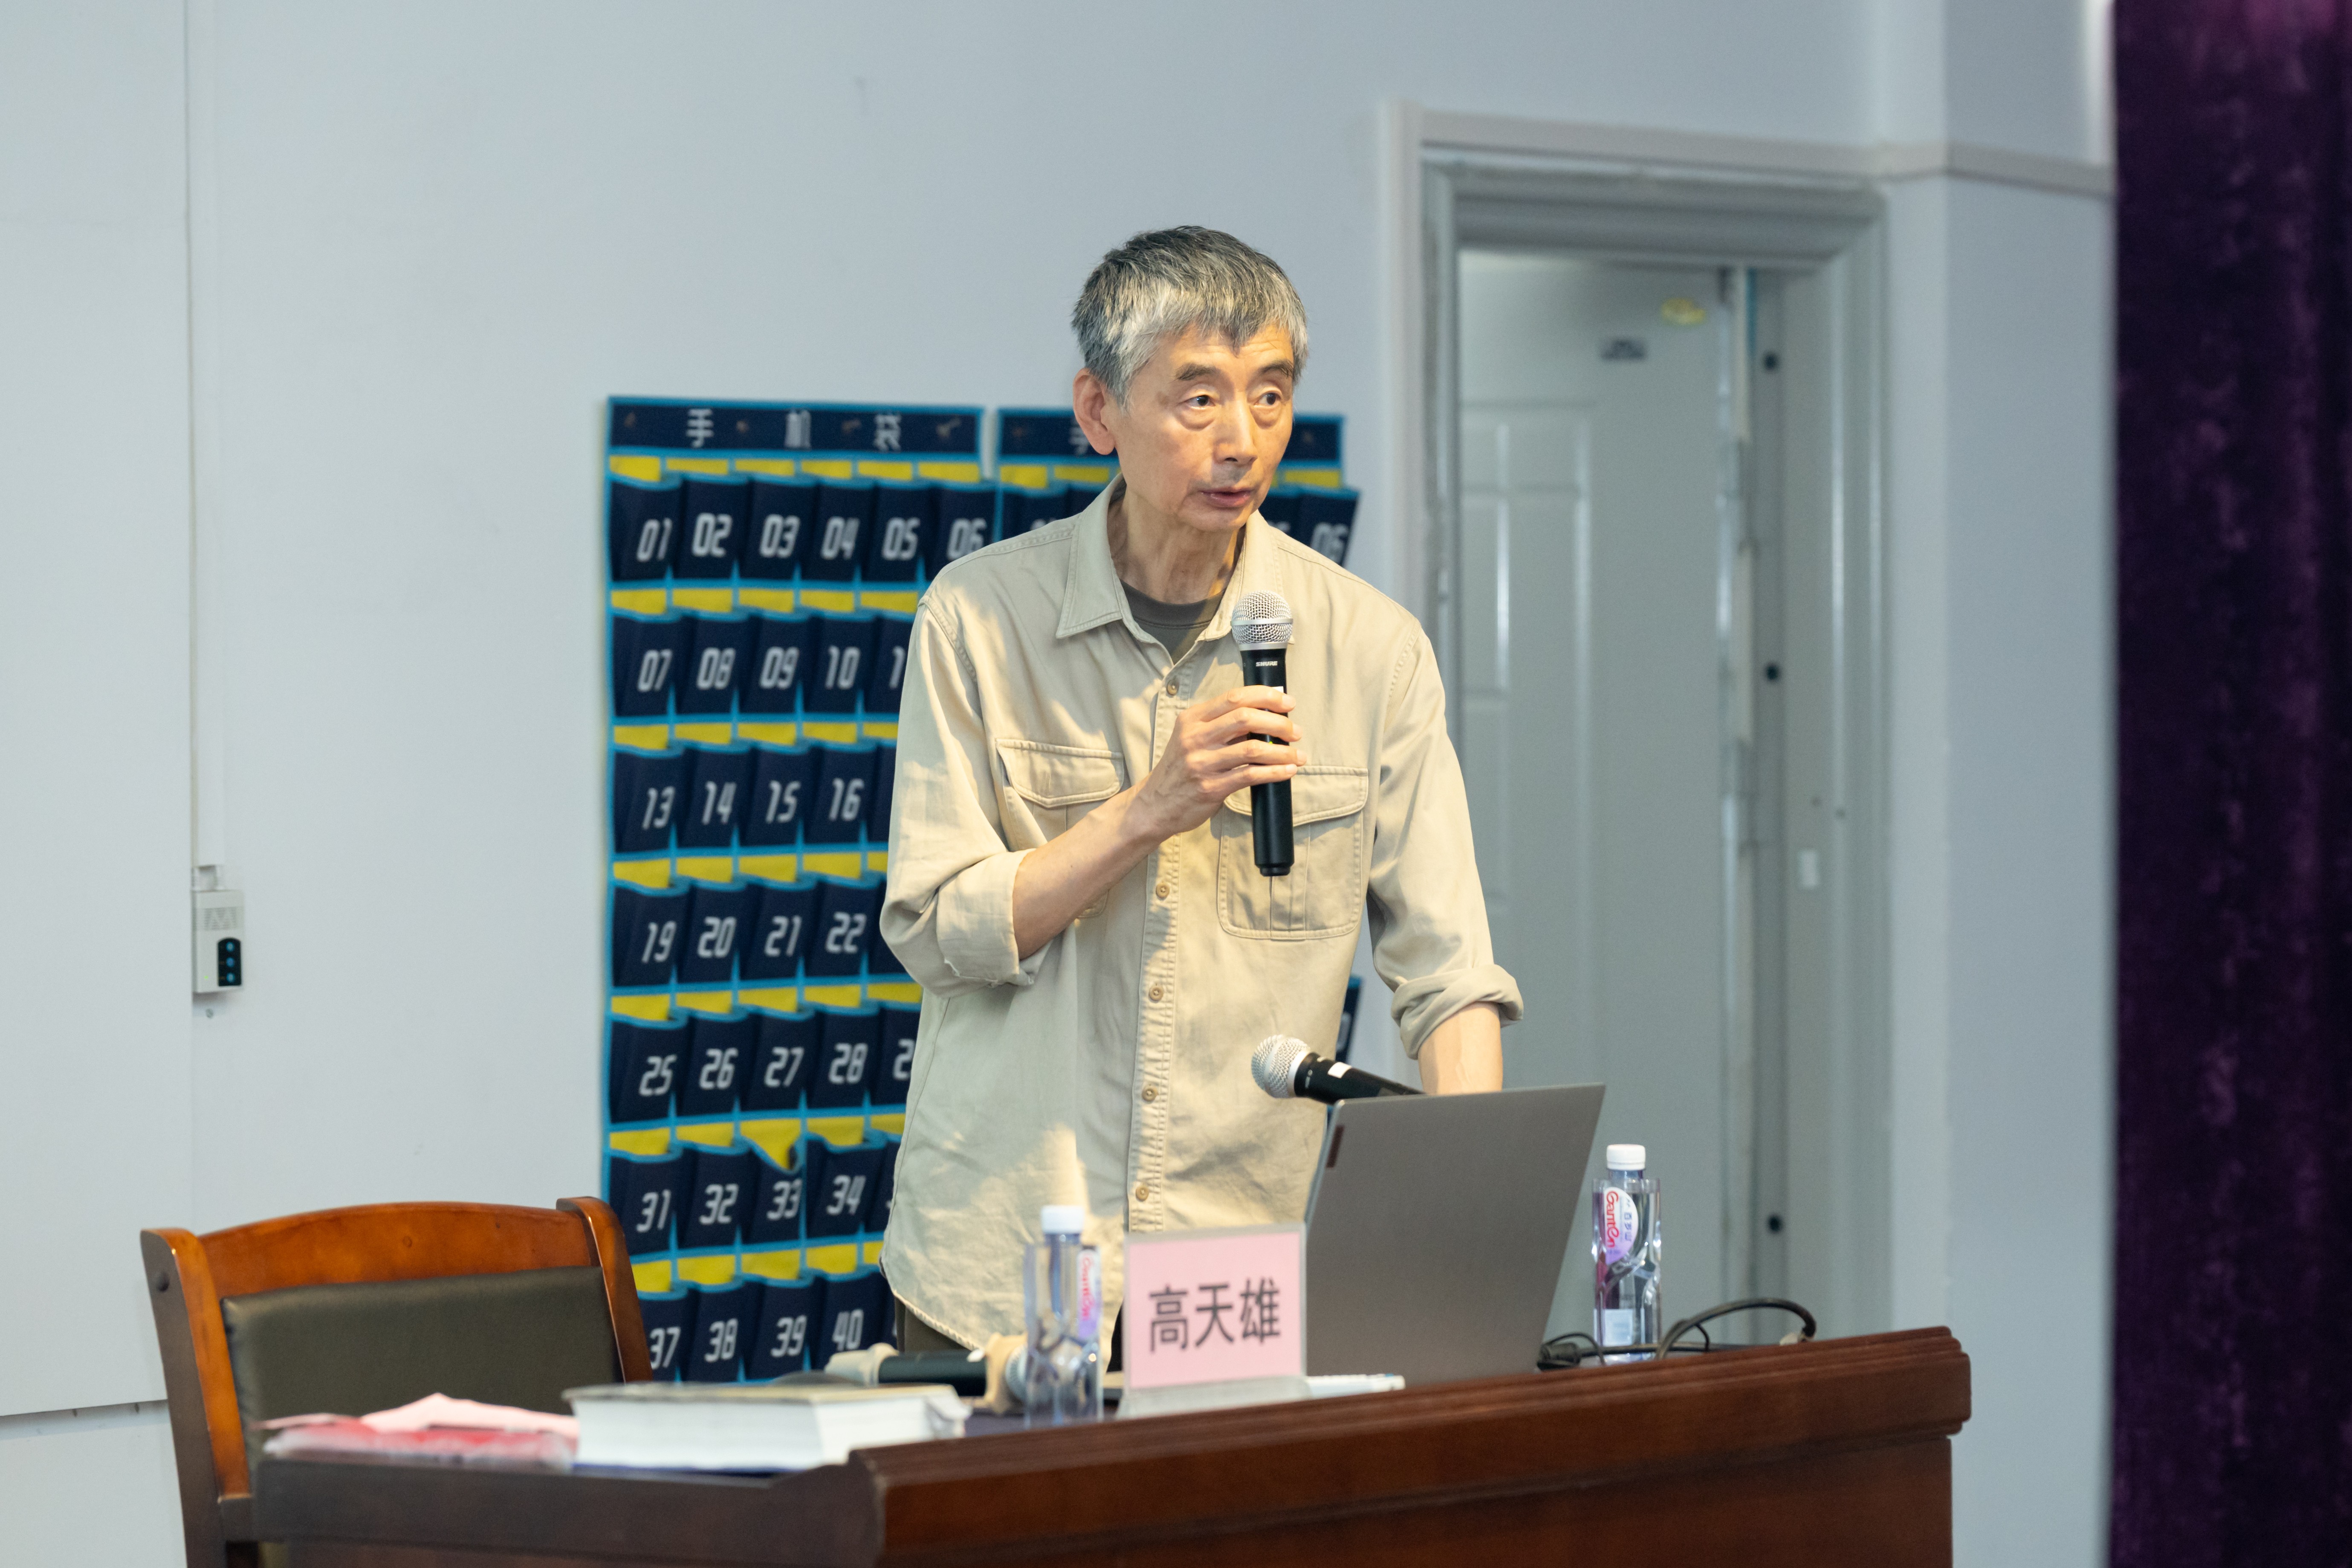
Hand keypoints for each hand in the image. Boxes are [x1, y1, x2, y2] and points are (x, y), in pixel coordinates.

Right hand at [1130, 685, 1301, 840]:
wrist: (1154, 805)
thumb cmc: (1180, 770)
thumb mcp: (1191, 738)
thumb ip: (1221, 725)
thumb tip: (1264, 714)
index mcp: (1192, 719)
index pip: (1234, 697)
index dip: (1266, 696)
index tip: (1287, 702)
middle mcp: (1195, 737)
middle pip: (1245, 718)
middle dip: (1278, 723)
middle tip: (1295, 731)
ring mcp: (1202, 763)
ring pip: (1252, 749)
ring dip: (1282, 751)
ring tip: (1298, 755)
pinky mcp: (1210, 787)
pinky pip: (1250, 775)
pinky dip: (1274, 772)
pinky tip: (1287, 771)